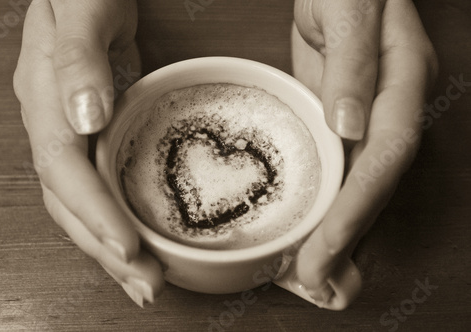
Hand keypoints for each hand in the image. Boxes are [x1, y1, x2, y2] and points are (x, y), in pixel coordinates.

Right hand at [14, 0, 163, 306]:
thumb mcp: (82, 11)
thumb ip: (78, 61)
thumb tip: (86, 119)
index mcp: (46, 101)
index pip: (64, 171)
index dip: (94, 213)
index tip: (128, 248)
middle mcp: (55, 128)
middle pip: (72, 203)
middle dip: (106, 249)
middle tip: (146, 286)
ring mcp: (73, 136)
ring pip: (85, 205)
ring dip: (113, 249)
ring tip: (145, 283)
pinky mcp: (96, 137)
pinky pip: (102, 189)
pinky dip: (119, 222)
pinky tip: (139, 245)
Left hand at [292, 0, 437, 308]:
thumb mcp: (347, 8)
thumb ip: (353, 62)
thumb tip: (349, 124)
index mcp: (401, 82)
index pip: (384, 156)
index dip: (356, 208)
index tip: (326, 249)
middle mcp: (391, 110)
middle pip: (375, 185)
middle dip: (347, 239)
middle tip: (315, 283)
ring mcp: (369, 119)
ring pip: (359, 188)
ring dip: (338, 235)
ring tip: (311, 278)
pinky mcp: (344, 122)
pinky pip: (340, 173)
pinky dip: (327, 209)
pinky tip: (310, 235)